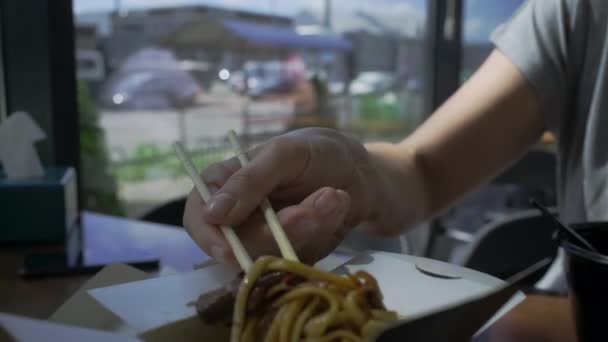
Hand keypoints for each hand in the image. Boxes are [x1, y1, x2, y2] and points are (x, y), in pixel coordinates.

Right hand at [183, 128, 375, 264]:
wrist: (359, 171)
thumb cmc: (316, 152)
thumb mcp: (284, 154)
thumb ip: (249, 180)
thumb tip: (211, 213)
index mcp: (227, 185)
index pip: (199, 218)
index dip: (208, 238)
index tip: (229, 251)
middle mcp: (242, 217)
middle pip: (240, 245)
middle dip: (283, 228)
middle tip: (318, 204)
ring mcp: (268, 239)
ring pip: (274, 255)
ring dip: (310, 227)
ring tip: (333, 197)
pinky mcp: (292, 254)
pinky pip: (300, 260)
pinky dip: (322, 233)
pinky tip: (336, 208)